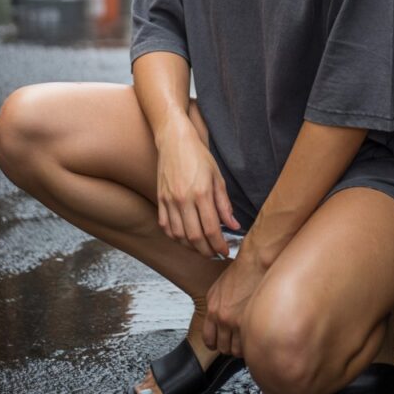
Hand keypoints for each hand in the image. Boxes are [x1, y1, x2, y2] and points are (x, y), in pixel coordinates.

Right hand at [156, 116, 240, 257]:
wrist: (174, 140)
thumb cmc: (199, 156)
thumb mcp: (217, 177)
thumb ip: (224, 204)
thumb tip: (233, 226)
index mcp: (201, 193)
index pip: (212, 229)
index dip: (219, 245)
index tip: (225, 251)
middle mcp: (183, 199)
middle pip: (194, 237)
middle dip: (206, 251)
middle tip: (214, 253)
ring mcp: (169, 200)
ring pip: (178, 235)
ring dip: (191, 247)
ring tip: (201, 247)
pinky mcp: (160, 199)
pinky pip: (165, 226)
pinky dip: (175, 237)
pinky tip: (184, 237)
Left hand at [202, 250, 266, 355]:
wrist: (255, 261)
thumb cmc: (242, 271)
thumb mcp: (219, 288)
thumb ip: (217, 307)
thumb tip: (219, 323)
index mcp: (212, 308)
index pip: (208, 339)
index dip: (216, 344)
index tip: (222, 343)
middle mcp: (220, 316)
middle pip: (222, 347)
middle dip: (231, 346)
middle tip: (238, 342)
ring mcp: (233, 321)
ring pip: (235, 350)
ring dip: (242, 348)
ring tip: (249, 340)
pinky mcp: (247, 321)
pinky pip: (247, 344)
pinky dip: (251, 344)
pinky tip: (256, 337)